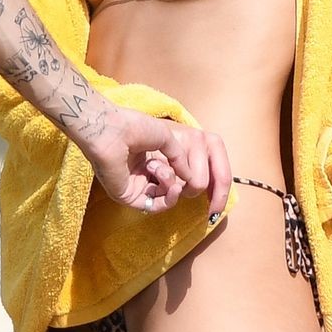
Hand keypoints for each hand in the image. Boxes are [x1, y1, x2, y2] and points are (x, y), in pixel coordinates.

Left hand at [85, 108, 231, 217]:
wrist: (111, 130)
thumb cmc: (137, 126)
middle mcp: (152, 173)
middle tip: (186, 169)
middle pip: (184, 190)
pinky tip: (168, 181)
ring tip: (158, 165)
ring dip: (173, 182)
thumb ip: (185, 160)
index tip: (219, 188)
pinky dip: (170, 195)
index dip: (211, 185)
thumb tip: (193, 180)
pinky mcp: (132, 197)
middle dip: (193, 180)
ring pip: (172, 197)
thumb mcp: (171, 138)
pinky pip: (159, 205)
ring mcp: (142, 186)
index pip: (190, 177)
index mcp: (159, 157)